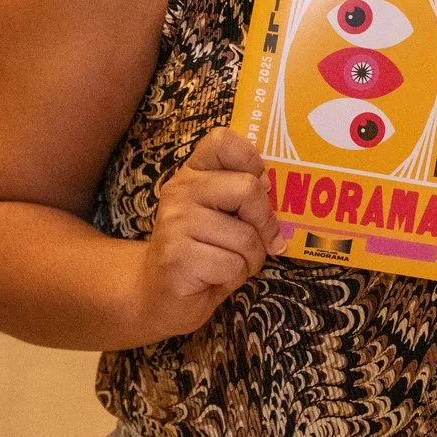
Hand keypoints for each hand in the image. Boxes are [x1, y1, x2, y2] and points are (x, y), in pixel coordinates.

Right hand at [135, 128, 278, 340]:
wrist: (159, 295)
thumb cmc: (204, 252)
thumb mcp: (224, 215)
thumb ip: (245, 196)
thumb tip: (276, 191)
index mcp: (193, 173)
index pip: (223, 141)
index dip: (251, 159)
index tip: (260, 185)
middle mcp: (180, 190)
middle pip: (248, 188)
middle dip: (264, 223)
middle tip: (258, 239)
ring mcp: (175, 223)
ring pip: (246, 236)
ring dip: (251, 258)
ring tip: (231, 262)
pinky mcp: (177, 257)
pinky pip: (233, 264)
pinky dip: (236, 276)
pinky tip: (215, 277)